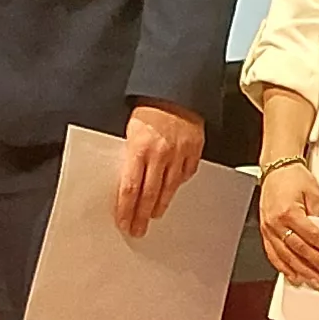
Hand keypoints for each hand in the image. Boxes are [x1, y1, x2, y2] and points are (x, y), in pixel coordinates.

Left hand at [113, 101, 205, 237]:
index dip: (125, 209)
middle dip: (142, 215)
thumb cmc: (148, 109)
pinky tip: (172, 190)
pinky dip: (179, 184)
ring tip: (154, 215)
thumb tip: (125, 182)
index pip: (130, 188)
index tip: (123, 222)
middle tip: (138, 229)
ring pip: (169, 189)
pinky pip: (186, 174)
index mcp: (138, 149)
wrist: (175, 90)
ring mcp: (179, 153)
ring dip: (160, 205)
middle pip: (149, 194)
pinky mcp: (195, 150)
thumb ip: (129, 156)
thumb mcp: (130, 131)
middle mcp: (160, 154)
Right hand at [258, 162, 318, 288]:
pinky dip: (283, 267)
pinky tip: (292, 274)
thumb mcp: (313, 192)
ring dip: (301, 270)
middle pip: (299, 249)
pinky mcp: (265, 232)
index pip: (312, 236)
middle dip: (317, 262)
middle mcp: (276, 222)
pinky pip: (273, 254)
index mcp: (289, 211)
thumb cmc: (293, 177)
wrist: (276, 168)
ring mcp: (269, 229)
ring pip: (285, 256)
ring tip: (314, 279)